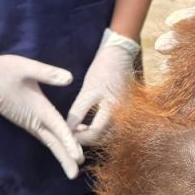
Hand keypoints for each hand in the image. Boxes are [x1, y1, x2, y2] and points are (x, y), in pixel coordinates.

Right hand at [0, 33, 83, 178]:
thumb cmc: (4, 69)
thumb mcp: (27, 67)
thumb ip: (48, 73)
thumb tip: (69, 78)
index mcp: (37, 107)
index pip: (56, 127)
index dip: (68, 141)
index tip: (78, 156)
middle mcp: (32, 119)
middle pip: (52, 141)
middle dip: (64, 157)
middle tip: (75, 174)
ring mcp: (27, 121)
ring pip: (47, 139)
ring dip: (60, 152)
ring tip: (74, 164)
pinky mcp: (24, 119)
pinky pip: (42, 134)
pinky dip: (54, 141)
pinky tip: (62, 142)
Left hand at [66, 29, 139, 145]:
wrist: (121, 55)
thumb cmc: (102, 69)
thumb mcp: (88, 88)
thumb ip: (78, 110)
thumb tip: (68, 129)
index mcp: (109, 105)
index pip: (92, 130)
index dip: (76, 135)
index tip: (66, 134)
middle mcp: (120, 112)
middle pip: (101, 136)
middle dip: (85, 139)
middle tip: (72, 135)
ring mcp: (126, 112)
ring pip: (108, 134)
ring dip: (93, 136)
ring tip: (80, 131)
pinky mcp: (128, 112)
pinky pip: (114, 128)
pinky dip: (102, 131)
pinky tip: (91, 126)